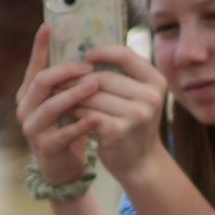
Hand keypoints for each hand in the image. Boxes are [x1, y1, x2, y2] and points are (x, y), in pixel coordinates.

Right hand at [15, 24, 104, 185]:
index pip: (35, 65)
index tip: (48, 26)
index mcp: (30, 93)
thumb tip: (88, 47)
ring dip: (74, 94)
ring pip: (50, 106)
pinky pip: (63, 133)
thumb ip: (68, 79)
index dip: (39, 46)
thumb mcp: (65, 100)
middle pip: (40, 81)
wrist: (62, 166)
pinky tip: (98, 118)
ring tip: (95, 85)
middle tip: (89, 66)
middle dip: (66, 71)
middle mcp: (26, 109)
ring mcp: (33, 129)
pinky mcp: (45, 148)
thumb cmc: (67, 125)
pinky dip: (81, 125)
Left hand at [71, 42, 169, 179]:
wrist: (139, 161)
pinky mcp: (119, 131)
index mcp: (156, 81)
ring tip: (58, 96)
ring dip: (72, 97)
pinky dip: (75, 113)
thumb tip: (87, 55)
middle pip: (103, 78)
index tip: (85, 56)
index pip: (125, 55)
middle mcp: (150, 96)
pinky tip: (68, 114)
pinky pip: (88, 115)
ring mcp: (137, 114)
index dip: (102, 52)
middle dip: (77, 79)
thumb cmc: (132, 124)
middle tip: (59, 81)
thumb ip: (123, 77)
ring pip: (92, 96)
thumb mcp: (137, 97)